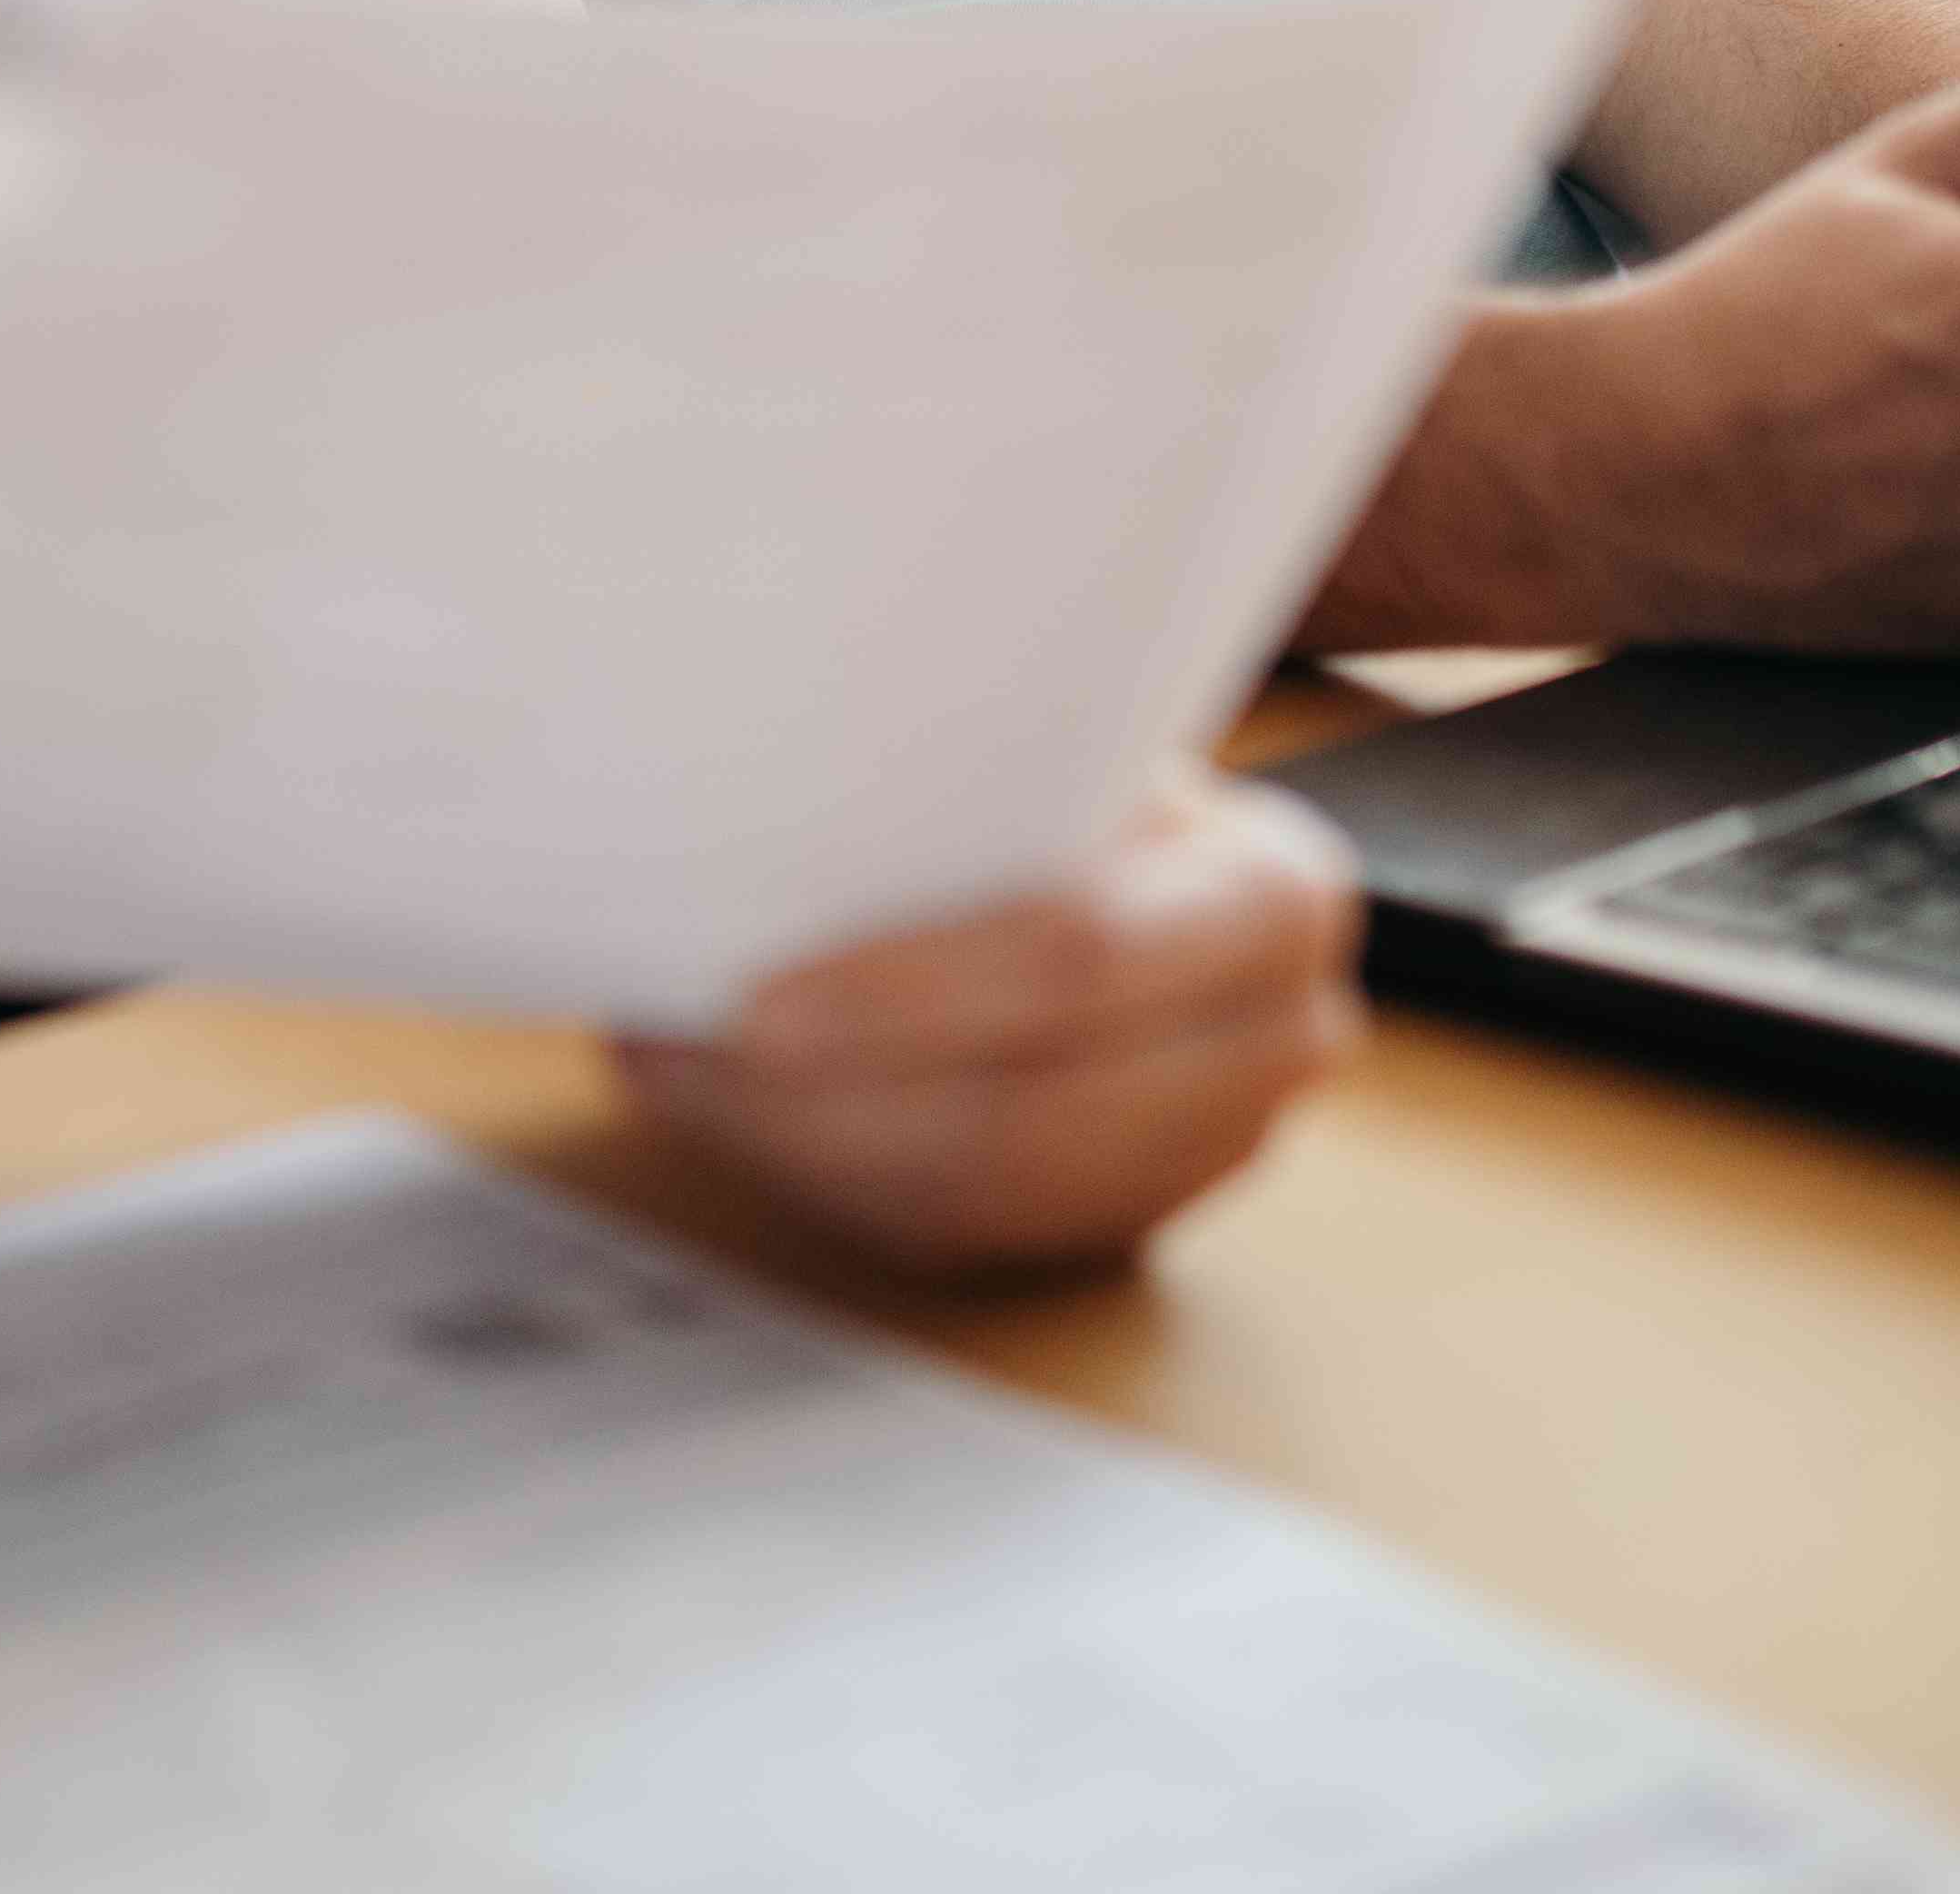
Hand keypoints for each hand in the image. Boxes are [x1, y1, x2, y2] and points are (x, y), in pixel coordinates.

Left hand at [616, 772, 1365, 1278]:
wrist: (1143, 838)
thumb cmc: (1073, 759)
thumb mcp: (1058, 726)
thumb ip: (968, 761)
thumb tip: (765, 780)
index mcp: (1275, 893)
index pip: (1083, 955)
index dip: (911, 991)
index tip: (757, 998)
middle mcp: (1278, 1039)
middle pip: (1032, 1117)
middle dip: (834, 1101)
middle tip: (688, 1055)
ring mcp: (1210, 1152)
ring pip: (984, 1200)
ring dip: (809, 1147)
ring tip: (682, 1074)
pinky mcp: (1122, 1220)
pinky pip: (962, 1233)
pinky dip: (829, 1174)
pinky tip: (732, 1107)